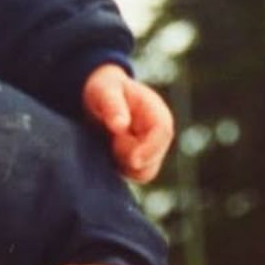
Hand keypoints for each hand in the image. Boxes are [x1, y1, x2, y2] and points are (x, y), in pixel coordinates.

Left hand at [81, 65, 173, 181]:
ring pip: (144, 172)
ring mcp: (151, 148)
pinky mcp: (140, 160)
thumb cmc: (104, 89)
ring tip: (110, 144)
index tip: (131, 159)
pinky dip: (120, 168)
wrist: (101, 97)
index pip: (164, 133)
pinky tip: (109, 153)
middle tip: (111, 140)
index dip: (149, 149)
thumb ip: (112, 106)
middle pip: (153, 159)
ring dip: (124, 165)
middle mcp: (158, 133)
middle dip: (130, 157)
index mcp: (156, 112)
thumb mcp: (104, 91)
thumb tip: (120, 126)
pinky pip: (133, 174)